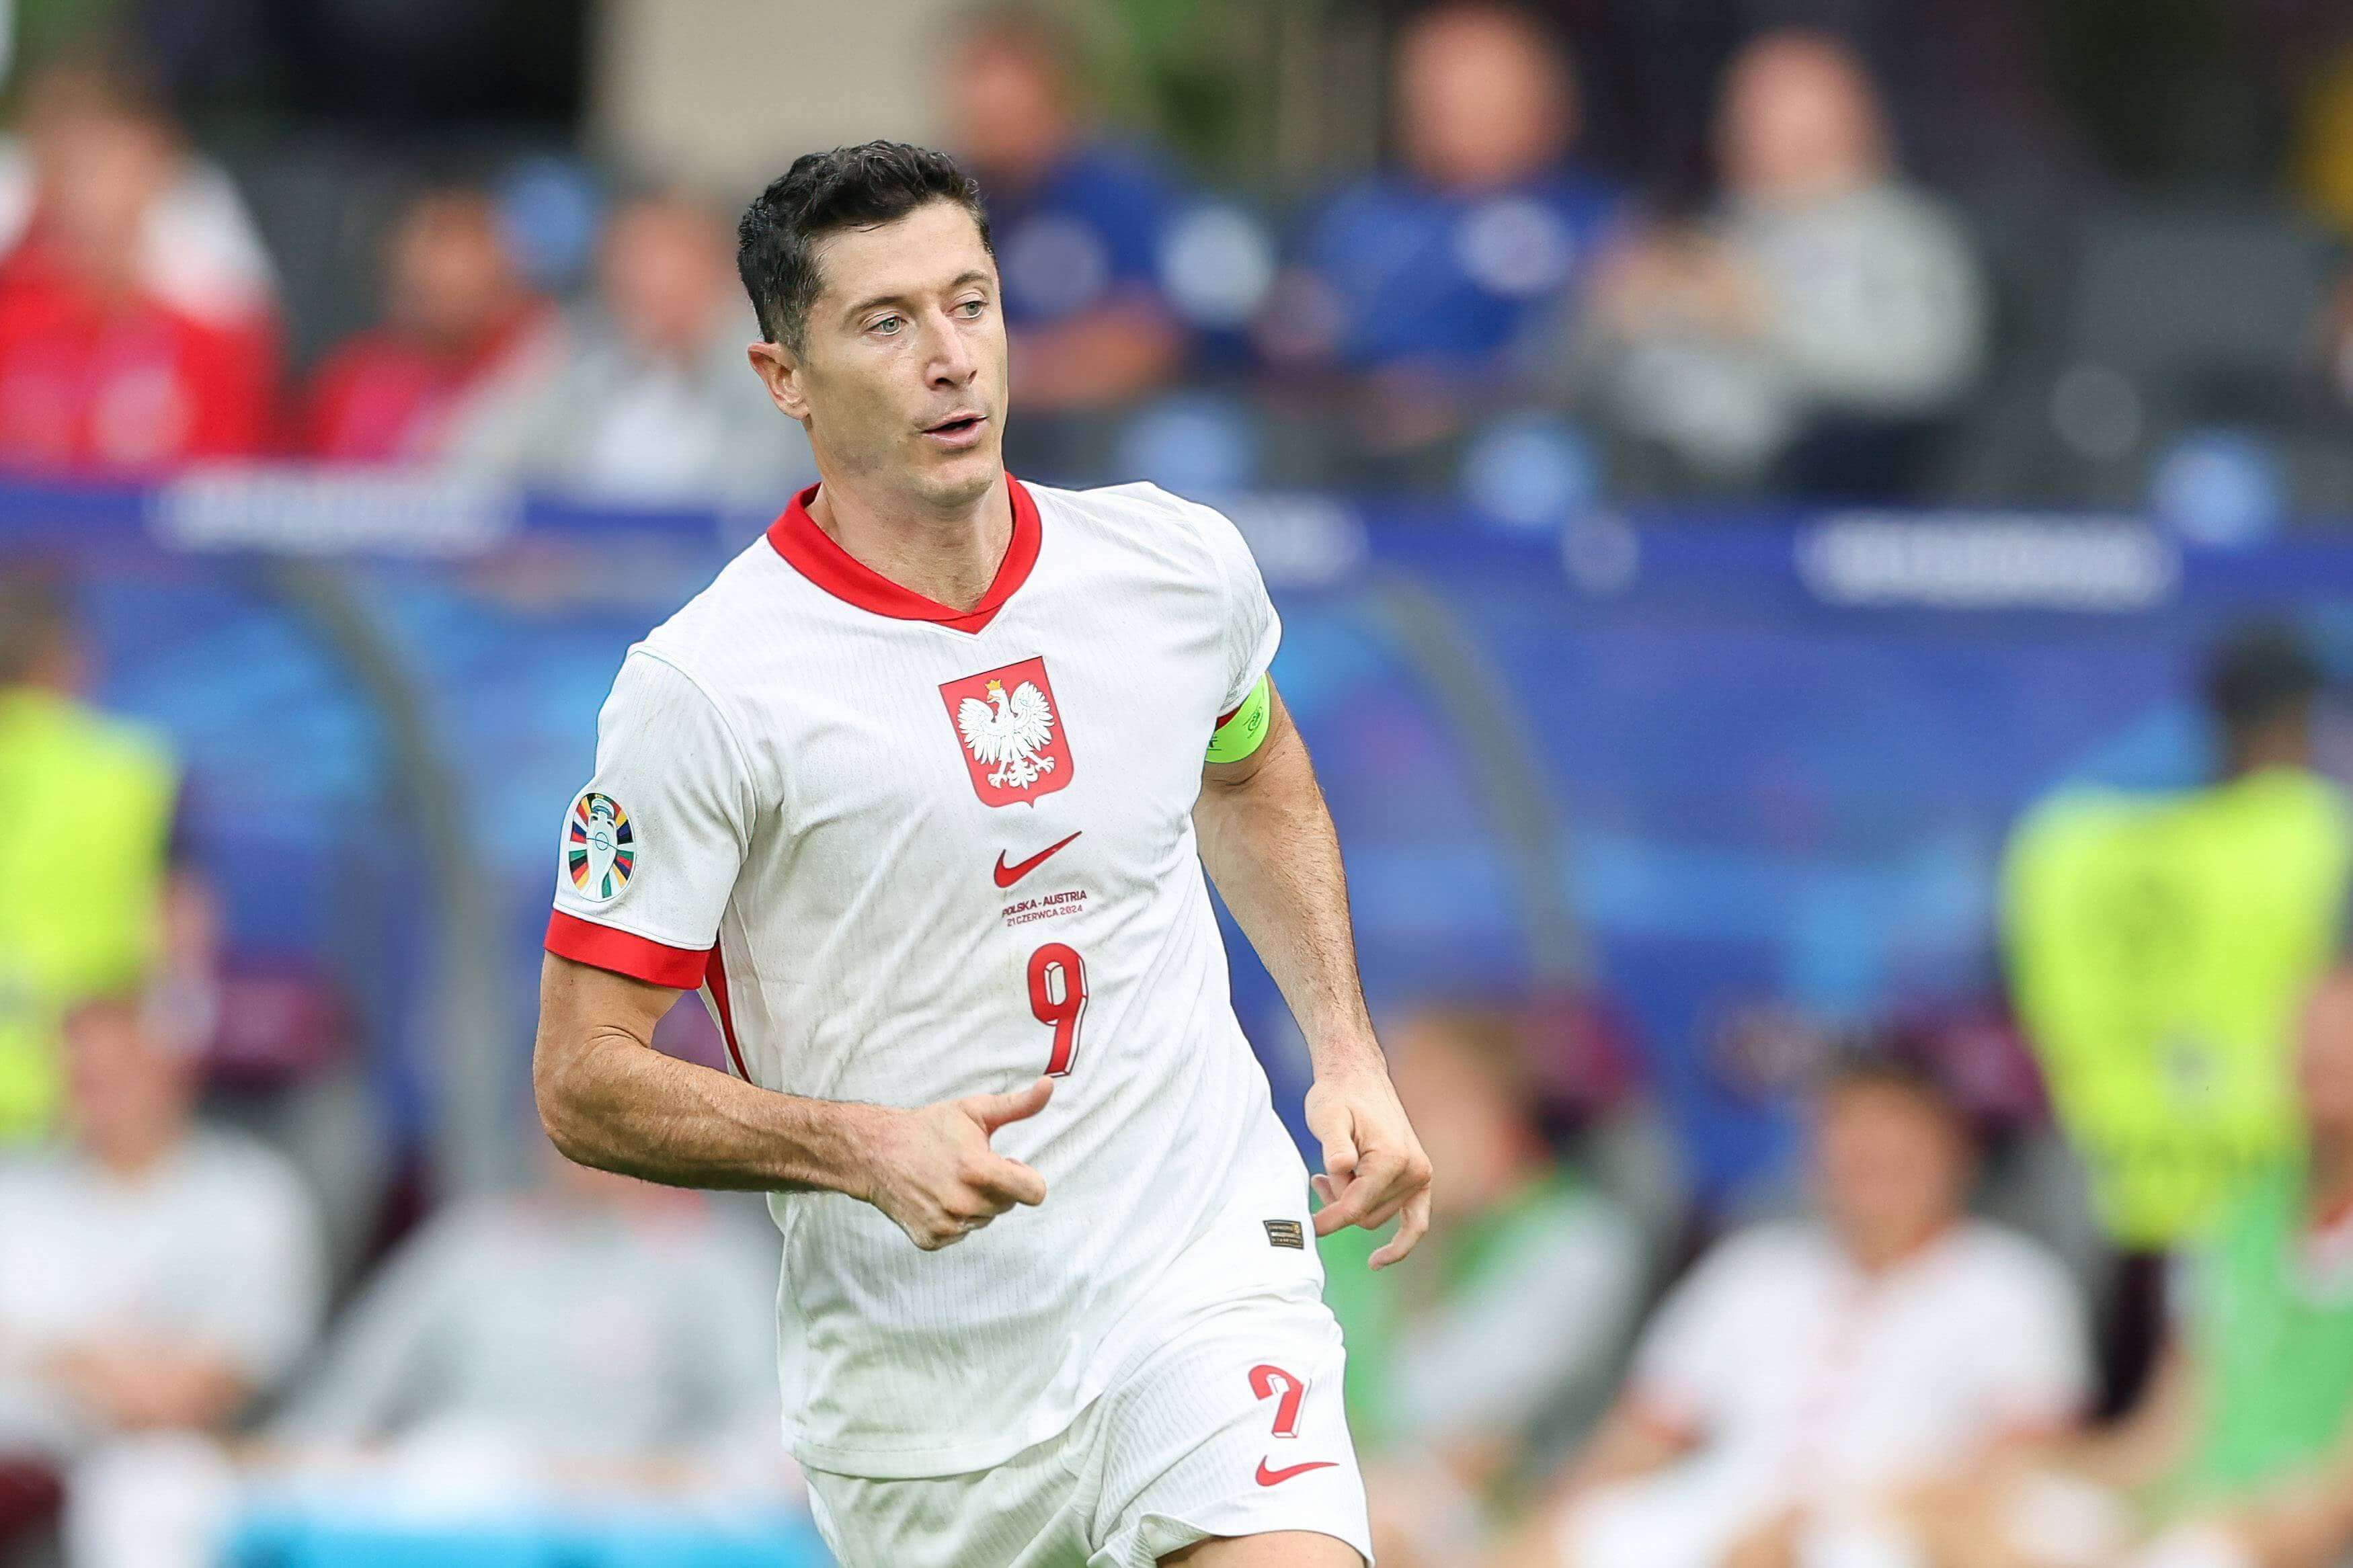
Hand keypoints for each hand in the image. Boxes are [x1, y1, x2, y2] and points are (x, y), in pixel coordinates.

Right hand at [858, 1077, 1052, 1250]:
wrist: (875, 1151)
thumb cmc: (929, 1127)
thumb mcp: (975, 1110)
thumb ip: (1018, 1105)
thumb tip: (1049, 1084)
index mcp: (978, 1171)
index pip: (1034, 1193)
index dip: (1026, 1177)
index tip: (1009, 1163)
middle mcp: (963, 1204)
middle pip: (1008, 1205)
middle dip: (998, 1186)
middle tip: (969, 1165)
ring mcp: (946, 1226)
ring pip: (985, 1219)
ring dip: (977, 1202)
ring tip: (950, 1178)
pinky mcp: (931, 1239)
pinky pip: (962, 1232)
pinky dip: (955, 1217)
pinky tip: (936, 1195)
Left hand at [1305, 1059, 1432, 1268]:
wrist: (1359, 1078)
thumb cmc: (1339, 1096)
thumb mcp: (1327, 1115)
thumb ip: (1334, 1143)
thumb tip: (1340, 1168)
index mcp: (1392, 1159)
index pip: (1356, 1207)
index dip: (1328, 1220)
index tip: (1306, 1227)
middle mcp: (1414, 1171)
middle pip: (1365, 1215)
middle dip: (1338, 1202)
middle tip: (1317, 1176)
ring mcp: (1421, 1177)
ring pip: (1376, 1216)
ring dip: (1351, 1203)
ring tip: (1327, 1175)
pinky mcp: (1420, 1180)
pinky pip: (1415, 1223)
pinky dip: (1401, 1243)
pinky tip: (1378, 1261)